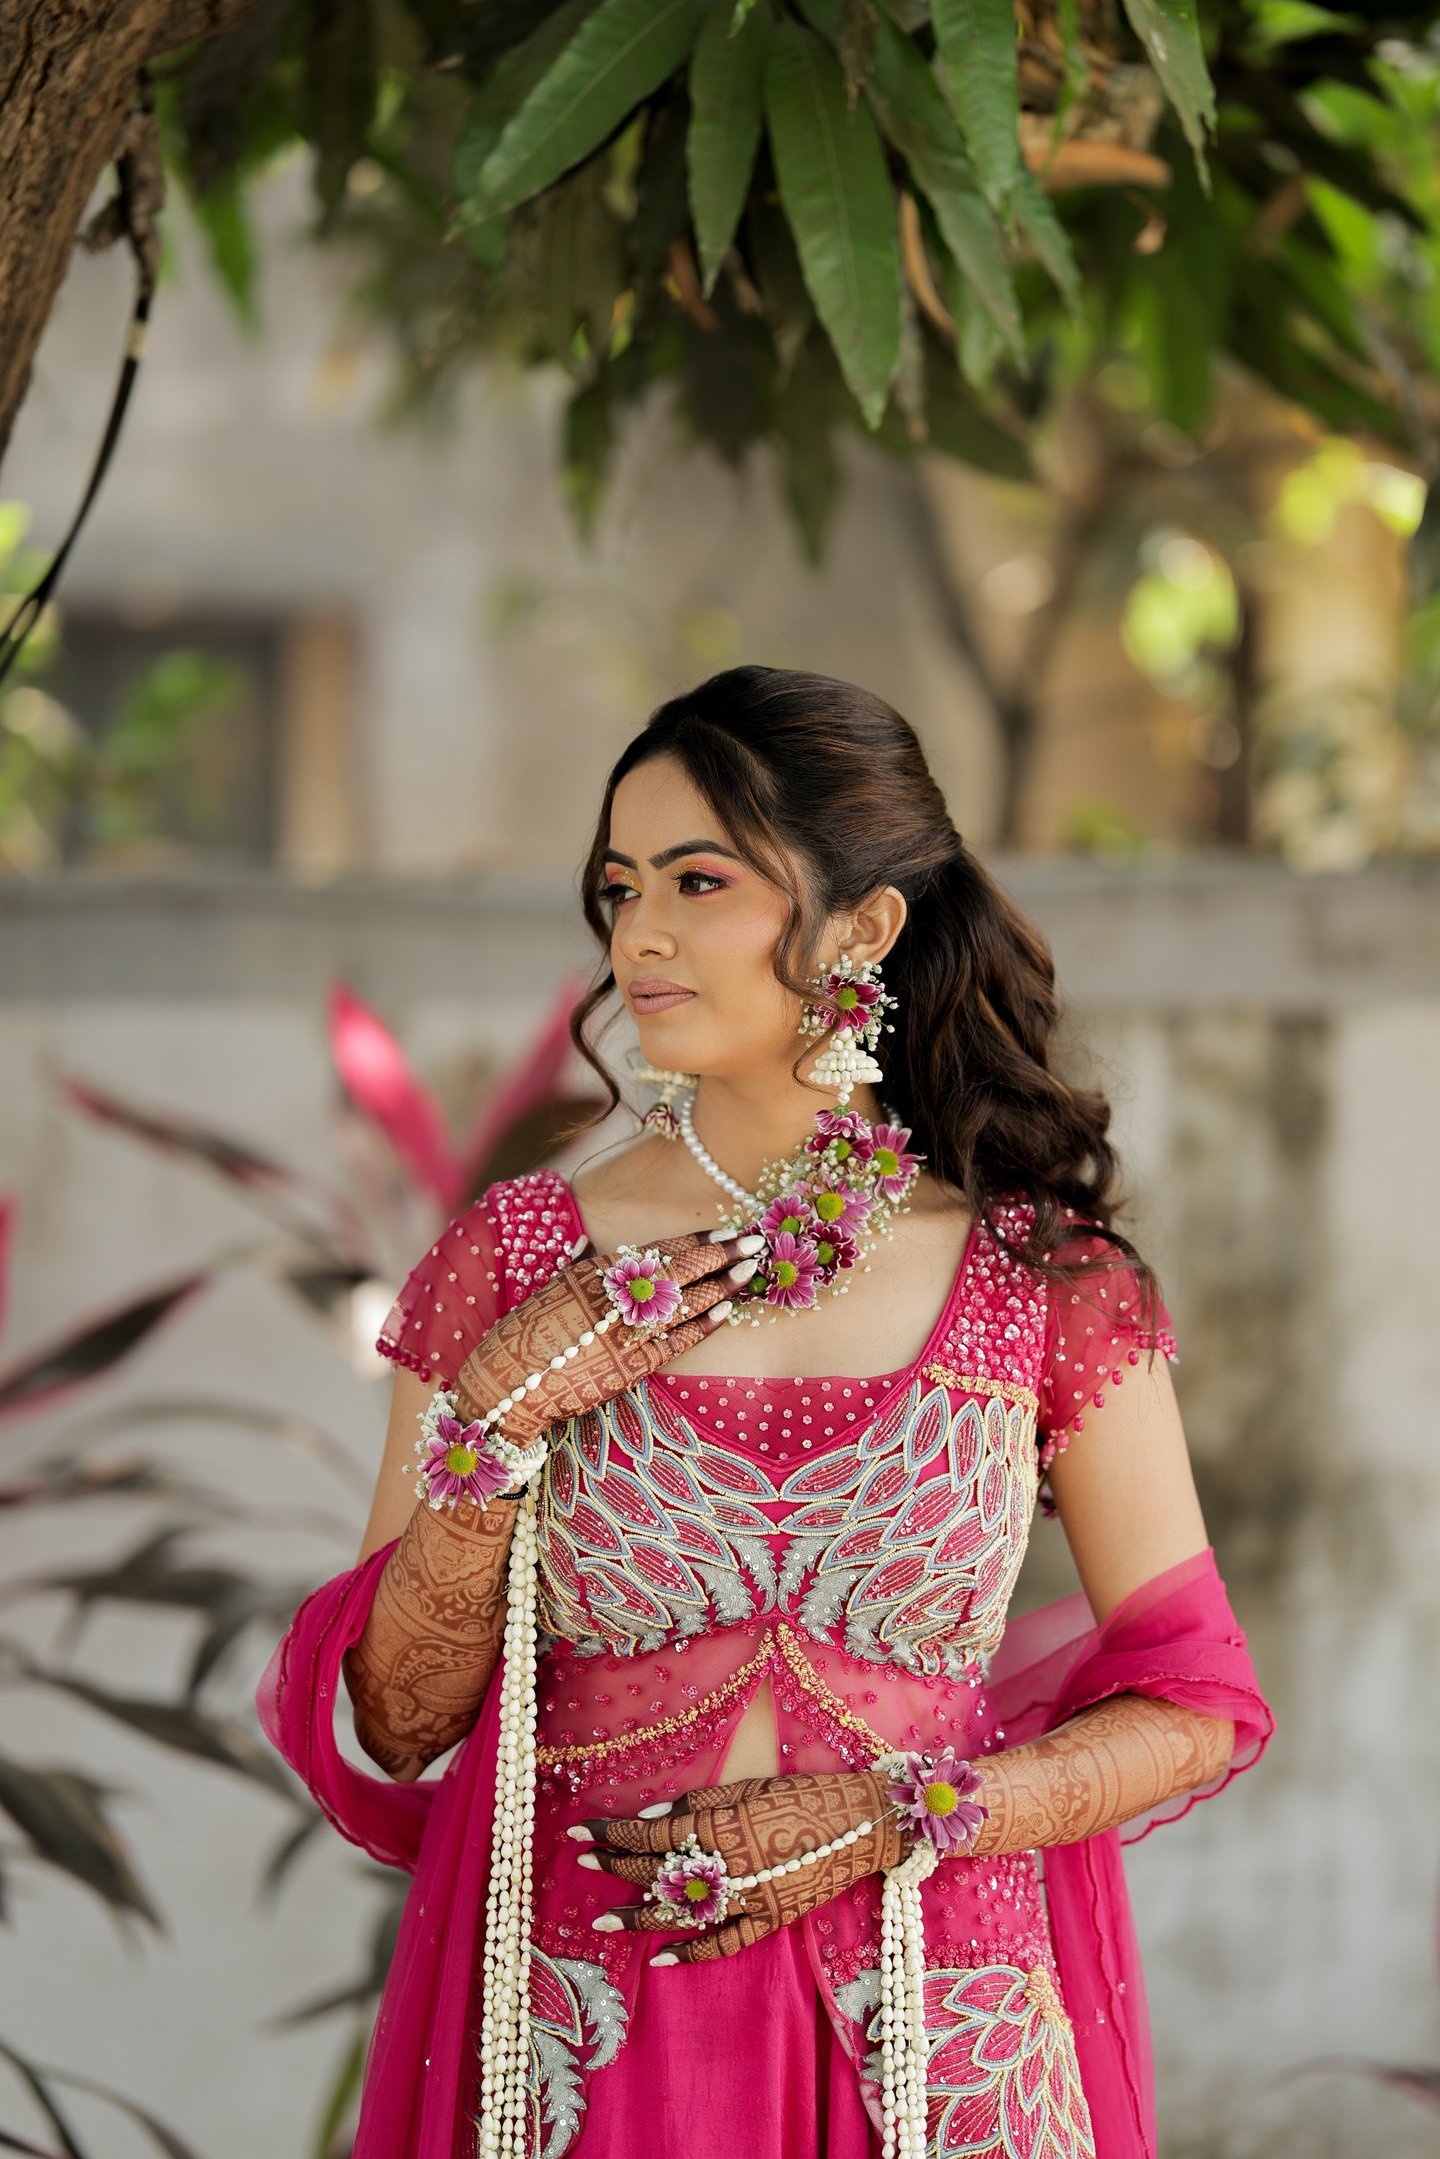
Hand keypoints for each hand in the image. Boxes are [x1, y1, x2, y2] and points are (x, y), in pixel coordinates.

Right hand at [450, 1227, 759, 1449]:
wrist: (508, 1385)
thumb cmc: (530, 1334)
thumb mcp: (561, 1288)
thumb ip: (597, 1272)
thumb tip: (631, 1258)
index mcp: (597, 1273)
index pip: (658, 1250)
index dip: (696, 1240)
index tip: (723, 1230)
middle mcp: (615, 1296)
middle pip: (680, 1269)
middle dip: (720, 1254)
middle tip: (753, 1242)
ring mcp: (626, 1331)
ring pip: (686, 1302)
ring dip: (722, 1284)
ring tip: (749, 1270)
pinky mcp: (631, 1365)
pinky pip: (678, 1341)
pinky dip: (704, 1325)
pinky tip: (726, 1311)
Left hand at [573, 1770, 909, 1962]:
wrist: (862, 1824)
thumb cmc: (803, 1794)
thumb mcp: (747, 1787)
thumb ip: (698, 1806)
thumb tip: (652, 1817)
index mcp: (719, 1828)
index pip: (650, 1834)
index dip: (611, 1833)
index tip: (578, 1833)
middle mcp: (727, 1868)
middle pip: (658, 1871)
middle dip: (616, 1865)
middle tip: (583, 1861)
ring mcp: (747, 1900)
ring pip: (680, 1916)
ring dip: (638, 1917)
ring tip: (602, 1920)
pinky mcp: (769, 1921)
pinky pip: (724, 1944)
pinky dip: (692, 1953)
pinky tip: (662, 1960)